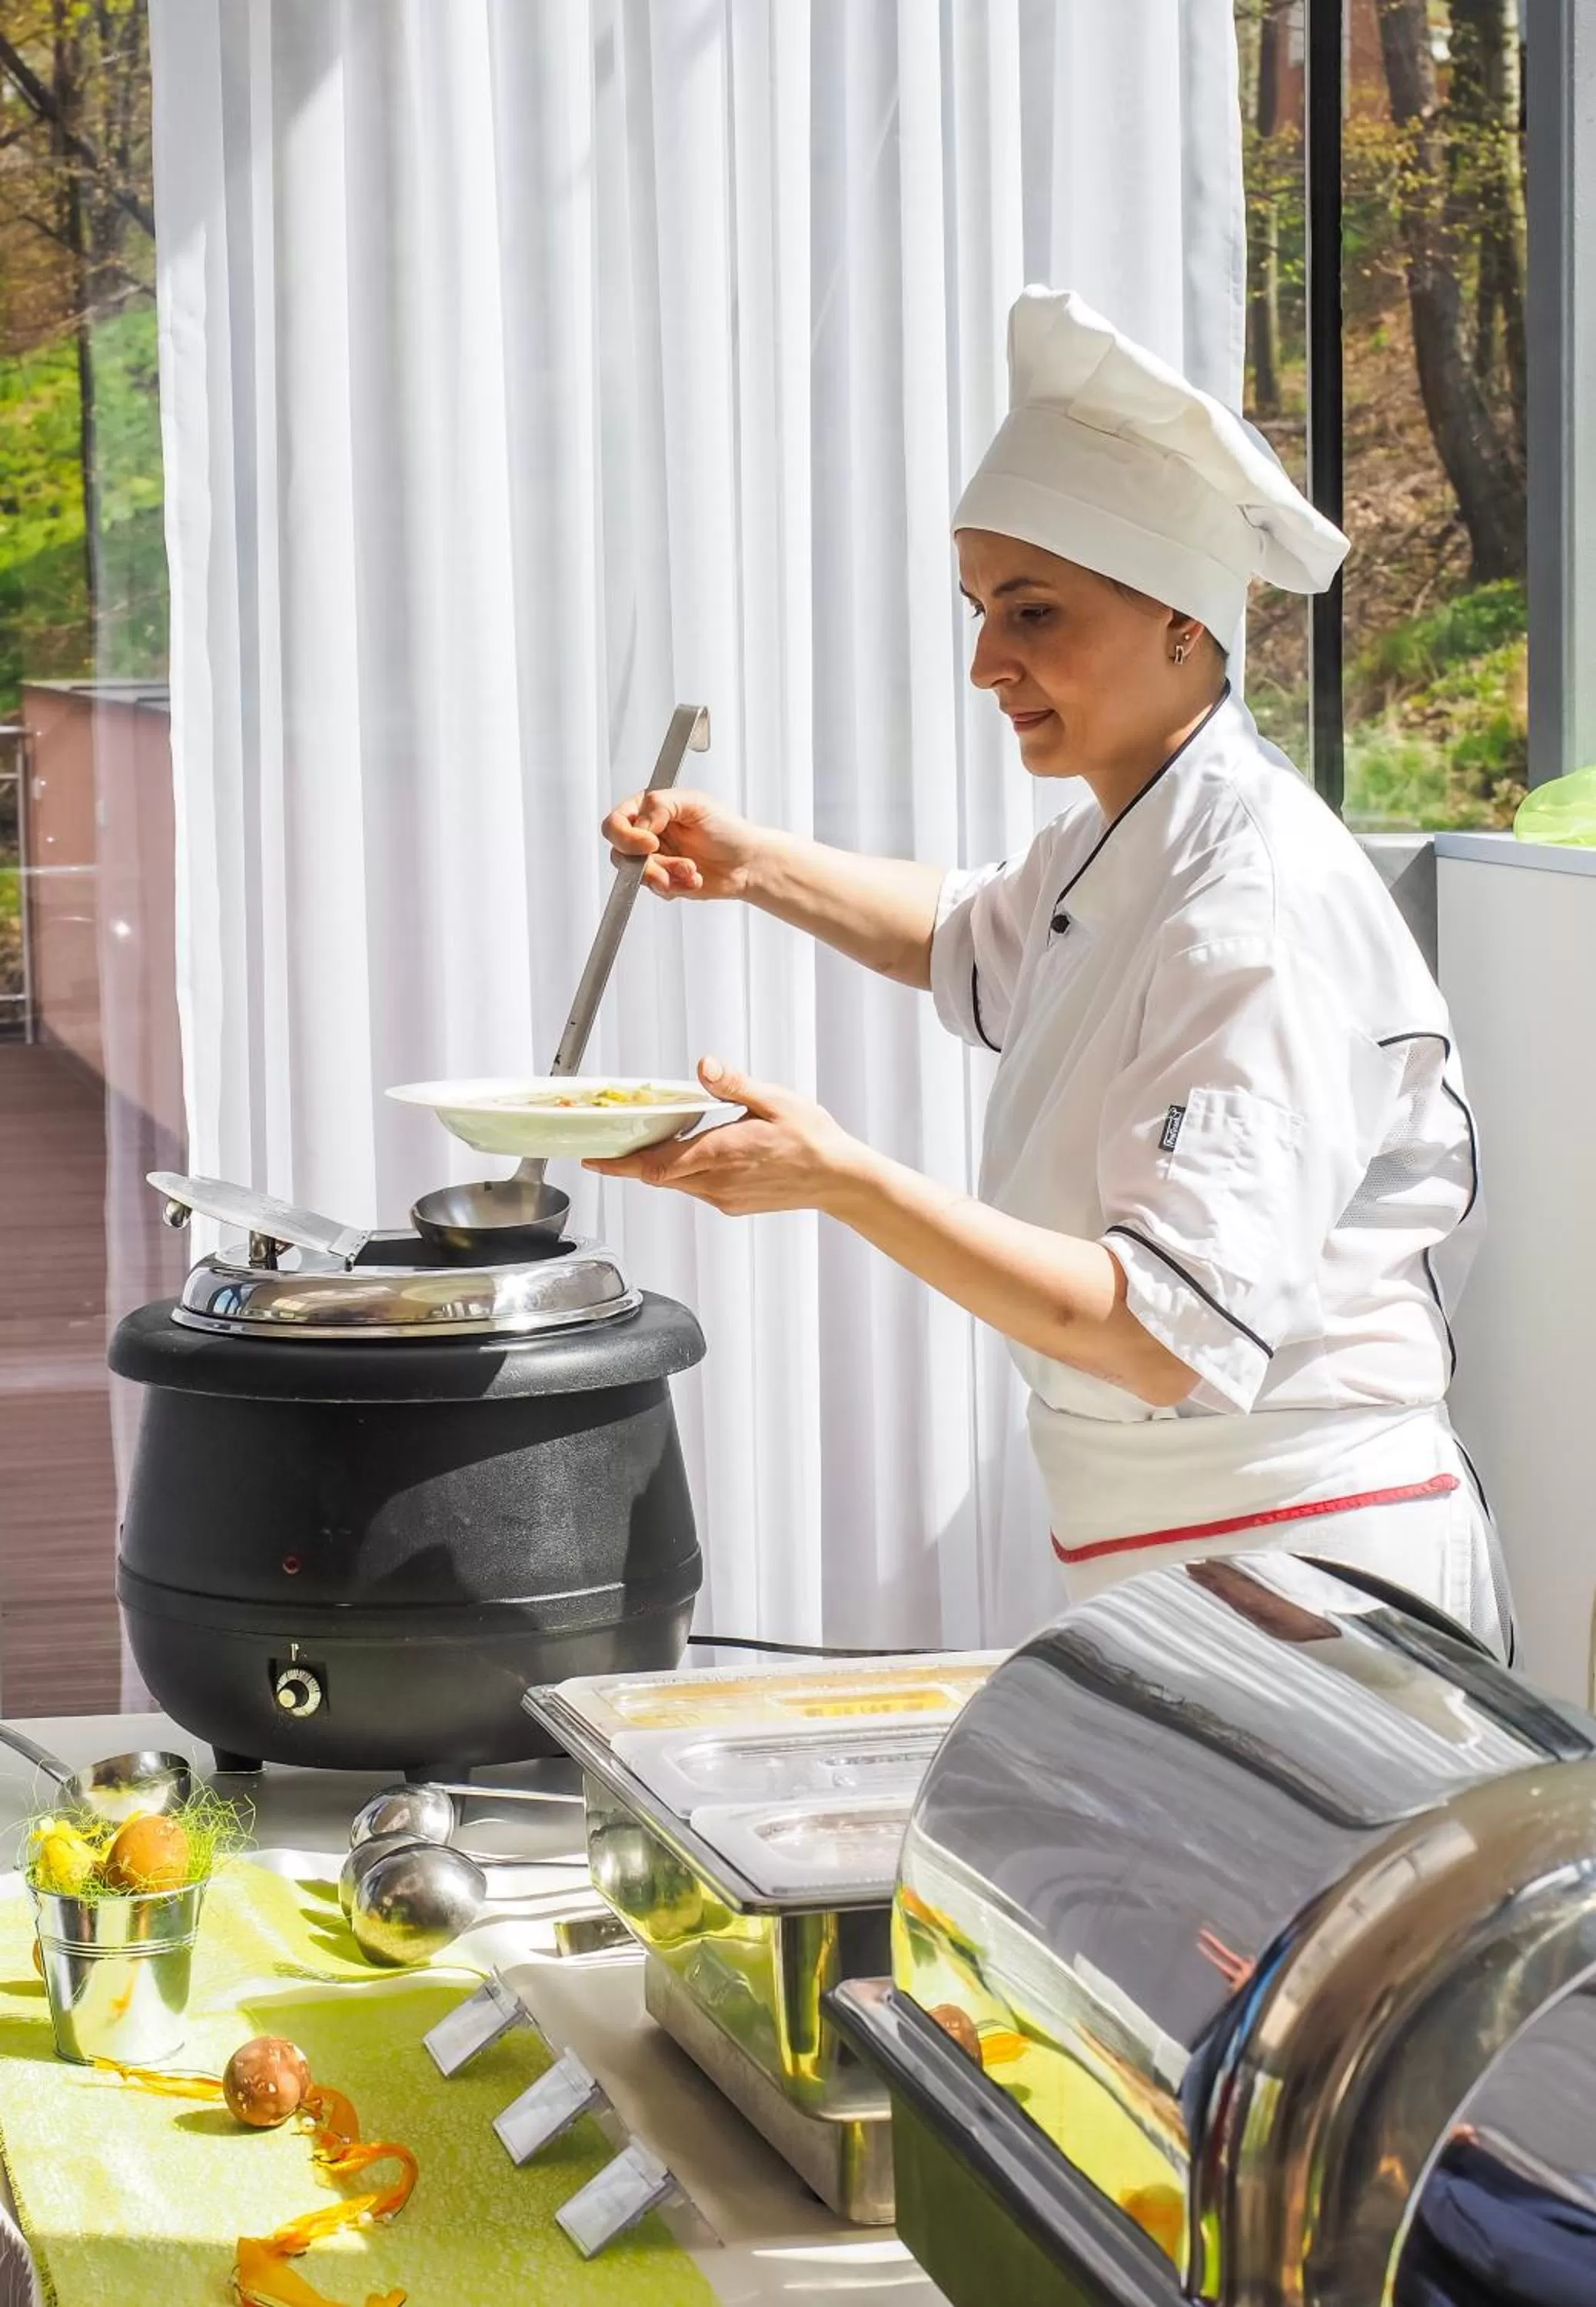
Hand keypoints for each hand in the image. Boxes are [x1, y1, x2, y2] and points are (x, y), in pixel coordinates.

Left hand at [584, 1058, 866, 1214]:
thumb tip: (706, 1065)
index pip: (656, 1165)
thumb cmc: (813, 1140)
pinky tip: (699, 1152)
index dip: (620, 1164)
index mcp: (722, 1153)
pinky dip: (686, 1172)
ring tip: (657, 1141)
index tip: (594, 1159)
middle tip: (612, 1144)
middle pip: (659, 1176)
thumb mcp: (774, 1100)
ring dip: (662, 1164)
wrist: (838, 1178)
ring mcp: (724, 1198)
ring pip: (677, 1183)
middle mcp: (718, 1182)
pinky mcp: (733, 1204)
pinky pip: (697, 1190)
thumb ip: (734, 1084)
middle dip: (634, 1160)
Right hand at [602, 788, 765, 900]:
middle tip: (674, 864)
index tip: (651, 842)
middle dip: (649, 864)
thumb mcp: (695, 804)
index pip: (616, 822)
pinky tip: (694, 878)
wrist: (748, 863)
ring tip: (691, 871)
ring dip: (666, 876)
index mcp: (651, 809)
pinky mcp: (664, 881)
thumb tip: (639, 824)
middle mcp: (648, 834)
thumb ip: (660, 805)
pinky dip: (676, 887)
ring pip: (637, 876)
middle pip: (620, 853)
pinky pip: (655, 890)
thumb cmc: (727, 829)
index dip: (627, 836)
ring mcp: (655, 859)